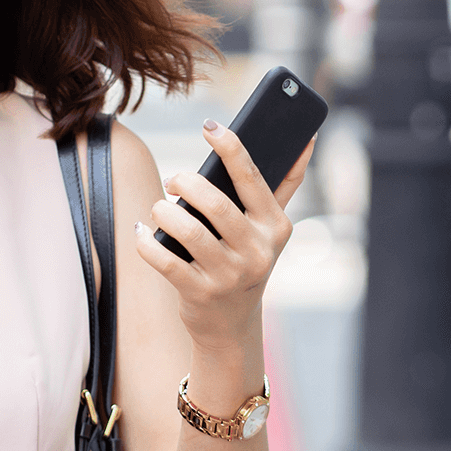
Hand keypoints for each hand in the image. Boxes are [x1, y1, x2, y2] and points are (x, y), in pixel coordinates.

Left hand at [134, 121, 314, 357]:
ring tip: (159, 208)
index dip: (230, 147)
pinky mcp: (201, 295)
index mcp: (276, 227)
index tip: (209, 126)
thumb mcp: (270, 229)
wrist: (232, 324)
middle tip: (173, 180)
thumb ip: (286, 184)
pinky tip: (142, 231)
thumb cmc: (246, 259)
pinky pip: (166, 261)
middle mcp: (257, 252)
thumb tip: (307, 138)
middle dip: (186, 183)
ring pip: (189, 231)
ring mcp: (230, 276)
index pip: (252, 178)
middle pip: (215, 204)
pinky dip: (147, 242)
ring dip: (164, 212)